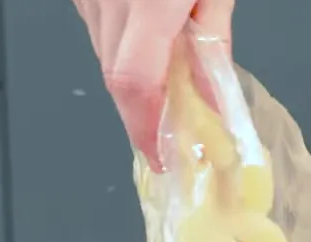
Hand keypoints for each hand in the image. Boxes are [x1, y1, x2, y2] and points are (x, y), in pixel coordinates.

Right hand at [73, 0, 234, 169]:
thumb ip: (212, 40)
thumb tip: (210, 98)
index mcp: (150, 2)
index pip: (136, 83)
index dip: (145, 129)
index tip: (161, 157)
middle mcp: (109, 1)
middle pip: (115, 78)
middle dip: (142, 113)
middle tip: (168, 135)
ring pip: (103, 56)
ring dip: (132, 79)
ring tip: (163, 88)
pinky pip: (98, 31)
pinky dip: (121, 48)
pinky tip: (146, 44)